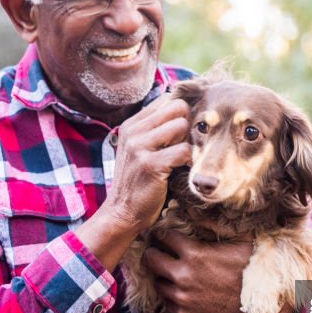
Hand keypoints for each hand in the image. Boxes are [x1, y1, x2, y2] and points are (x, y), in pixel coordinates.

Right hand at [76, 94, 189, 270]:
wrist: (122, 212)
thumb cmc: (138, 181)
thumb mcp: (139, 150)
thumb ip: (155, 130)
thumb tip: (183, 110)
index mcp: (131, 125)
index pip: (166, 100)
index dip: (180, 115)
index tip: (180, 135)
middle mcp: (133, 131)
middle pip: (177, 107)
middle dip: (186, 125)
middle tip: (182, 146)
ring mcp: (140, 147)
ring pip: (182, 125)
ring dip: (188, 142)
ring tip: (181, 158)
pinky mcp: (150, 165)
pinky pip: (183, 151)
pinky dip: (189, 161)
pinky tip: (183, 170)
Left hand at [143, 230, 295, 312]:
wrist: (261, 309)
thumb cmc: (253, 272)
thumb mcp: (241, 241)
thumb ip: (221, 226)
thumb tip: (208, 207)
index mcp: (194, 254)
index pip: (164, 237)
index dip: (162, 233)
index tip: (162, 234)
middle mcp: (183, 276)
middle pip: (151, 260)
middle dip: (152, 253)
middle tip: (156, 252)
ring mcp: (182, 298)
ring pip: (158, 283)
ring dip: (163, 277)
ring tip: (170, 274)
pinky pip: (169, 304)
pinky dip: (173, 297)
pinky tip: (182, 292)